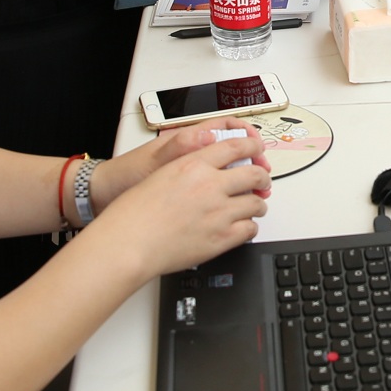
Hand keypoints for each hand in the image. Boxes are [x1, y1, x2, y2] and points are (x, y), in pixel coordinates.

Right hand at [95, 132, 271, 284]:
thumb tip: (207, 167)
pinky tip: (241, 227)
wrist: (128, 243)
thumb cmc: (134, 214)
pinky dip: (249, 227)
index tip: (257, 151)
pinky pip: (250, 229)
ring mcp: (218, 213)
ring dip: (257, 204)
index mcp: (194, 165)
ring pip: (256, 204)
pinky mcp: (221, 238)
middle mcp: (210, 186)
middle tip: (261, 182)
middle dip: (262, 178)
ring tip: (252, 207)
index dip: (253, 148)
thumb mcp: (161, 174)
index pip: (237, 146)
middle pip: (254, 174)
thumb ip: (189, 168)